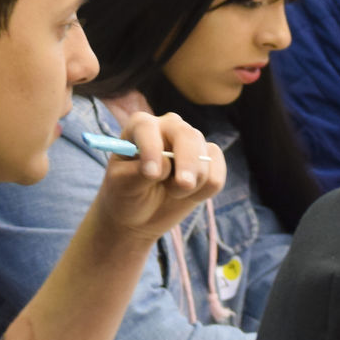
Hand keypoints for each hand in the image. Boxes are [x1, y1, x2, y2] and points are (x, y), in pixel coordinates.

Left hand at [93, 111, 225, 243]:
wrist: (141, 213)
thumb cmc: (126, 193)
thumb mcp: (122, 186)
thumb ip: (137, 173)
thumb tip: (165, 165)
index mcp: (140, 126)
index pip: (147, 128)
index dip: (151, 148)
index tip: (151, 174)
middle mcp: (168, 126)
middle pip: (187, 135)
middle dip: (187, 163)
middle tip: (183, 186)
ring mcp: (191, 141)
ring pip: (205, 157)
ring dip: (191, 184)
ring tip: (171, 192)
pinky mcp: (209, 159)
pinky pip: (217, 174)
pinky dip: (204, 191)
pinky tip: (187, 194)